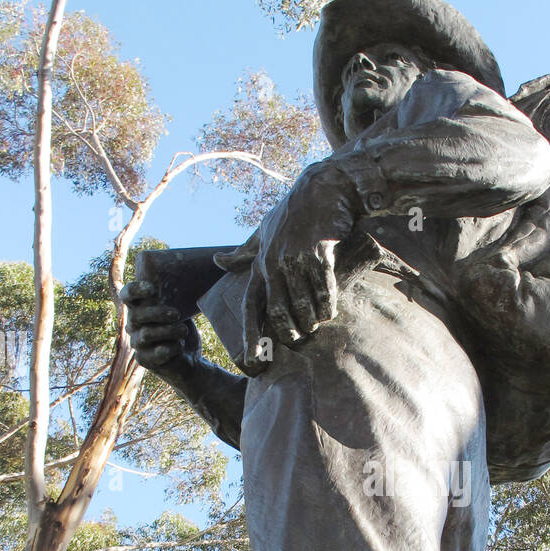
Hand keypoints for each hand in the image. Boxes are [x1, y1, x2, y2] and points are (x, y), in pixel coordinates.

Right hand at [121, 278, 200, 374]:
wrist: (188, 358)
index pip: (127, 294)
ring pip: (147, 334)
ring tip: (183, 330)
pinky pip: (156, 353)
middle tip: (177, 314)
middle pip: (137, 315)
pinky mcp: (144, 360)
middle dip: (158, 313)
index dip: (136, 289)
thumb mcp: (181, 310)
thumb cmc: (182, 328)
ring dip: (169, 331)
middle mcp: (133, 325)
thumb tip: (195, 272)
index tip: (152, 289)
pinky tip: (179, 346)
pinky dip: (171, 348)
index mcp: (138, 308)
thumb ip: (178, 297)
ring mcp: (137, 343)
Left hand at [256, 163, 359, 343]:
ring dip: (314, 320)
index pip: (251, 307)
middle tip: (302, 335)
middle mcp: (274, 264)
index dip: (250, 336)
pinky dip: (329, 306)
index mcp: (259, 264)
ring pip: (304, 309)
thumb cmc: (292, 213)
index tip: (251, 360)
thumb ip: (243, 252)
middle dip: (293, 333)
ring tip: (319, 320)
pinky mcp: (319, 256)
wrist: (322, 190)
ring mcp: (296, 260)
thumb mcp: (262, 231)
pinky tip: (331, 307)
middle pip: (280, 316)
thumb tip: (218, 262)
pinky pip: (325, 294)